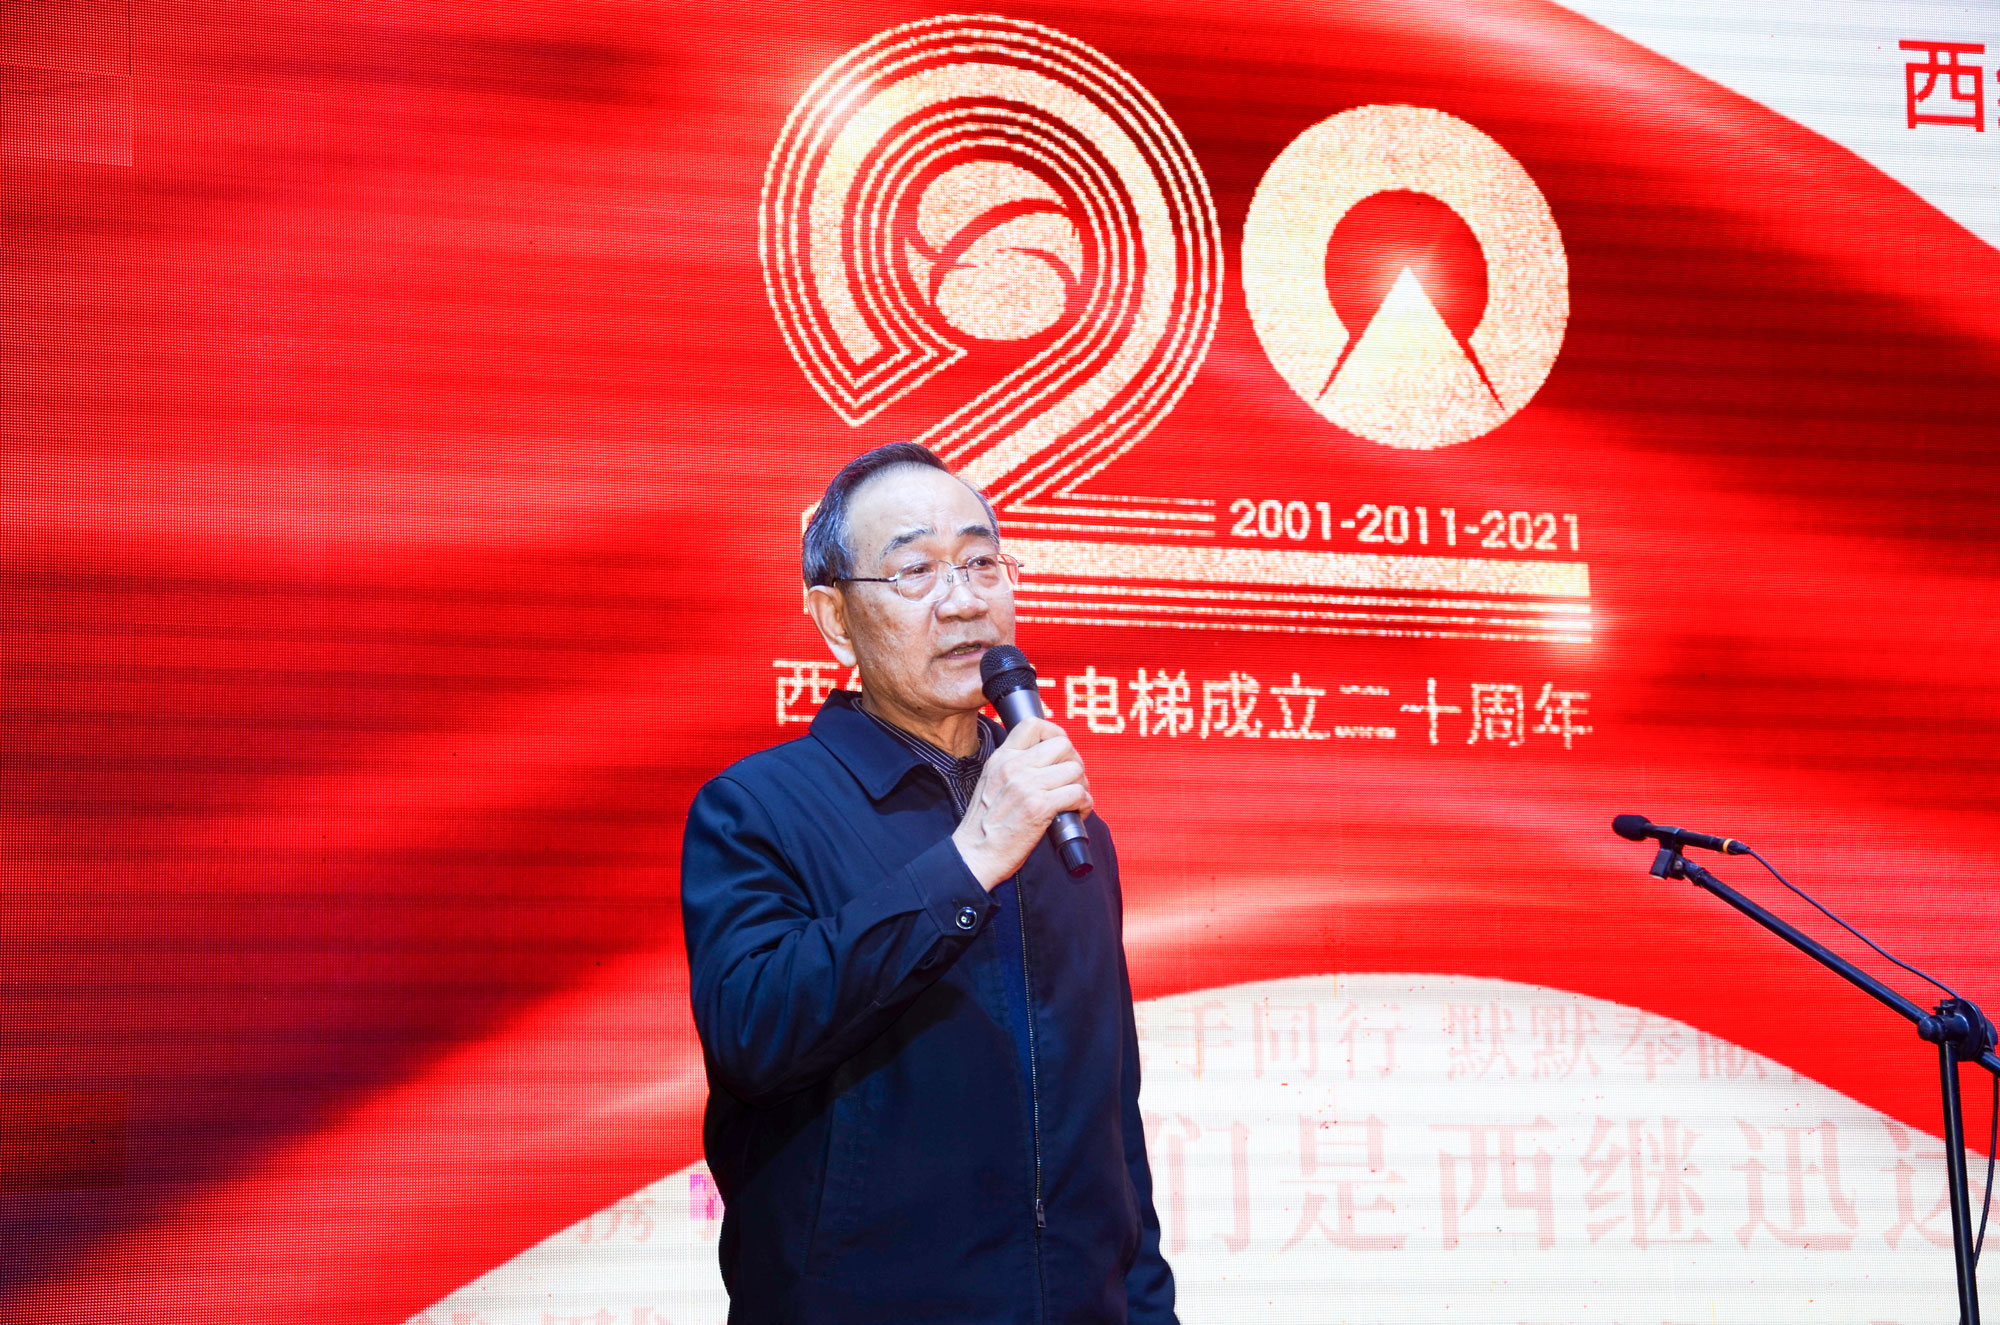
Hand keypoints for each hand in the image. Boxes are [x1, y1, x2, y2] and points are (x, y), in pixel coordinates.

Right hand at [952, 717, 1092, 890]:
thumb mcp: (990, 783)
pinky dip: (1084, 804)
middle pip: (1063, 745)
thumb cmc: (984, 826)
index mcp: (1001, 758)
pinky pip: (1077, 794)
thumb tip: (1044, 761)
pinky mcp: (1040, 807)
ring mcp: (1027, 785)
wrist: (974, 855)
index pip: (1033, 724)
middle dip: (1074, 762)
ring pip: (1074, 769)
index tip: (1062, 752)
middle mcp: (1014, 767)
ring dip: (1082, 785)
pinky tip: (1077, 812)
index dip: (1056, 733)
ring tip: (1075, 800)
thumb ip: (1012, 768)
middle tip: (1072, 781)